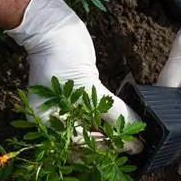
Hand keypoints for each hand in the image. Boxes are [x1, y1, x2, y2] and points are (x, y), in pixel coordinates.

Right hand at [5, 0, 142, 153]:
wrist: (54, 31)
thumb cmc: (62, 58)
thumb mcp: (89, 89)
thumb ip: (113, 113)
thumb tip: (135, 132)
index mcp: (46, 126)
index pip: (78, 146)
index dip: (105, 149)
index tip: (130, 149)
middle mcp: (52, 124)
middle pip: (83, 143)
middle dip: (108, 145)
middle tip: (133, 147)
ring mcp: (62, 113)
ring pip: (89, 132)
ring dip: (109, 135)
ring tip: (131, 138)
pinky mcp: (73, 103)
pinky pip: (90, 118)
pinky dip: (105, 122)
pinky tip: (121, 125)